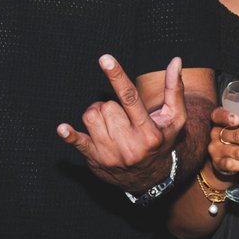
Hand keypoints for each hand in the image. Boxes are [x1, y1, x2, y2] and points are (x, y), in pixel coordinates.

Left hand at [57, 56, 186, 191]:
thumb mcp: (175, 118)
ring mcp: (111, 153)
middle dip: (111, 106)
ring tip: (109, 123)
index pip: (130, 98)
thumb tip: (175, 60)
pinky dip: (69, 135)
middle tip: (121, 116)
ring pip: (91, 117)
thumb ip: (174, 89)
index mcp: (149, 132)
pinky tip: (62, 129)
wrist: (149, 178)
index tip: (105, 59)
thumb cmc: (162, 141)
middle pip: (107, 107)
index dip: (117, 76)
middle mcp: (129, 144)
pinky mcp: (96, 160)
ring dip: (97, 114)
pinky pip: (78, 142)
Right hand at [206, 104, 238, 177]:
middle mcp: (215, 134)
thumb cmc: (233, 139)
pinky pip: (236, 165)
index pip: (219, 115)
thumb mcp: (237, 127)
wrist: (220, 158)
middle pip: (238, 136)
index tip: (237, 119)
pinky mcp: (219, 163)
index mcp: (219, 120)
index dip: (227, 117)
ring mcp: (216, 150)